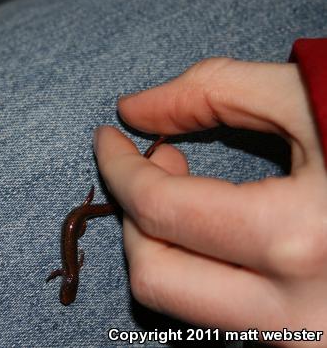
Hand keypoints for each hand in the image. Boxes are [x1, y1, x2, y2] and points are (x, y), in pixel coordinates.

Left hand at [94, 58, 326, 342]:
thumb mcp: (318, 97)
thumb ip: (214, 91)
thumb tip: (135, 108)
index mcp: (303, 242)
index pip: (162, 211)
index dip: (119, 168)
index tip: (107, 138)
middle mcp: (301, 315)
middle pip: (157, 276)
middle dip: (135, 214)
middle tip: (154, 164)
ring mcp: (305, 342)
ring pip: (184, 307)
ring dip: (164, 244)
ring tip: (189, 190)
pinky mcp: (308, 346)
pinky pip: (222, 317)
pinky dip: (201, 269)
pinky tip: (223, 229)